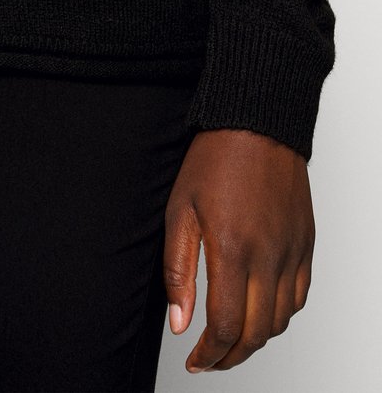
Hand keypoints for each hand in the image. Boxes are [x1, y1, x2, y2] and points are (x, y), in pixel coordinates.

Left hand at [163, 128, 315, 372]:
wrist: (255, 125)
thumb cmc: (214, 161)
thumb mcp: (180, 212)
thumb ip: (178, 271)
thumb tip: (180, 322)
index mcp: (233, 250)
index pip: (226, 327)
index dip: (209, 354)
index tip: (194, 360)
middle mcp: (269, 256)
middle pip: (257, 333)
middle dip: (231, 356)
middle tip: (210, 359)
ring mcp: (292, 251)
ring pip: (281, 320)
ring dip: (256, 339)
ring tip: (231, 339)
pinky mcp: (306, 242)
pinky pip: (300, 295)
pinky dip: (280, 315)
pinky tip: (260, 310)